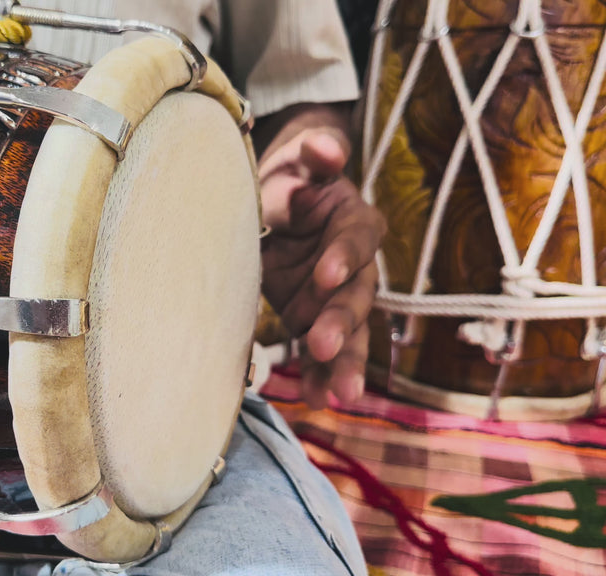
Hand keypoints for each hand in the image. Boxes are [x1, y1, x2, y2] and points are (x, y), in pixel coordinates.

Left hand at [255, 106, 385, 408]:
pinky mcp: (314, 320)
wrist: (275, 204)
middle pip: (356, 295)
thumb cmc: (290, 178)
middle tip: (323, 345)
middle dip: (342, 321)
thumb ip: (314, 157)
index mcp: (353, 221)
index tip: (325, 274)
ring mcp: (335, 299)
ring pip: (350, 334)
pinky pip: (322, 354)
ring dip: (343, 364)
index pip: (356, 239)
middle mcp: (353, 265)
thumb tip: (323, 146)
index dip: (343, 256)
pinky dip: (319, 376)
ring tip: (339, 396)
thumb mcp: (298, 161)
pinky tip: (315, 400)